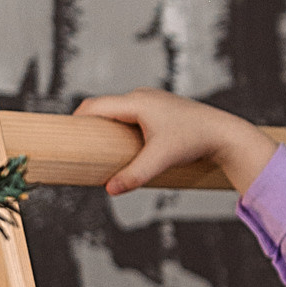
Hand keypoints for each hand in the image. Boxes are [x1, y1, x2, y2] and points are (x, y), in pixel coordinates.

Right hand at [74, 88, 274, 197]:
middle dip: (88, 126)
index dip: (76, 120)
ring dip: (104, 127)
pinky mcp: (158, 109)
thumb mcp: (161, 160)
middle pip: (103, 108)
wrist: (223, 134)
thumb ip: (135, 175)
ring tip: (93, 149)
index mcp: (137, 102)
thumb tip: (110, 190)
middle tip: (74, 148)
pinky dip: (119, 127)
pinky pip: (129, 115)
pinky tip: (117, 144)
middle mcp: (141, 97)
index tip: (62, 137)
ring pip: (117, 112)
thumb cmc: (193, 142)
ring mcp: (150, 101)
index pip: (95, 106)